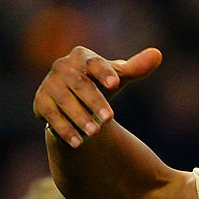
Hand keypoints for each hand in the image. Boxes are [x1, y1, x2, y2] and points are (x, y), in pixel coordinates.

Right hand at [34, 45, 161, 147]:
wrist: (73, 101)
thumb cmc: (99, 85)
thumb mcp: (117, 78)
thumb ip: (136, 68)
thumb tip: (157, 54)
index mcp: (83, 57)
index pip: (94, 63)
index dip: (104, 72)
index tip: (116, 83)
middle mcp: (63, 67)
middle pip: (80, 84)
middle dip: (94, 101)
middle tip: (109, 119)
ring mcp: (50, 84)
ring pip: (64, 101)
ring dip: (79, 117)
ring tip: (95, 133)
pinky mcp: (41, 102)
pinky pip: (52, 116)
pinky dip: (65, 130)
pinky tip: (78, 143)